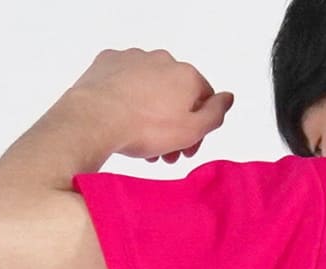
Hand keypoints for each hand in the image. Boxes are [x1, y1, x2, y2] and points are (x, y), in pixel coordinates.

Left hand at [68, 47, 233, 162]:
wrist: (96, 119)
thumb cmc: (144, 129)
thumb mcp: (191, 131)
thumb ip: (215, 114)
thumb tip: (228, 98)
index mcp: (187, 76)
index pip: (204, 99)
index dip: (199, 128)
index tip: (188, 148)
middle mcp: (163, 60)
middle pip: (176, 94)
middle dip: (174, 124)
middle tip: (165, 152)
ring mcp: (135, 58)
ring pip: (151, 88)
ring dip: (152, 113)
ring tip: (143, 142)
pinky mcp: (110, 62)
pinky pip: (125, 81)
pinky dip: (127, 98)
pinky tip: (123, 118)